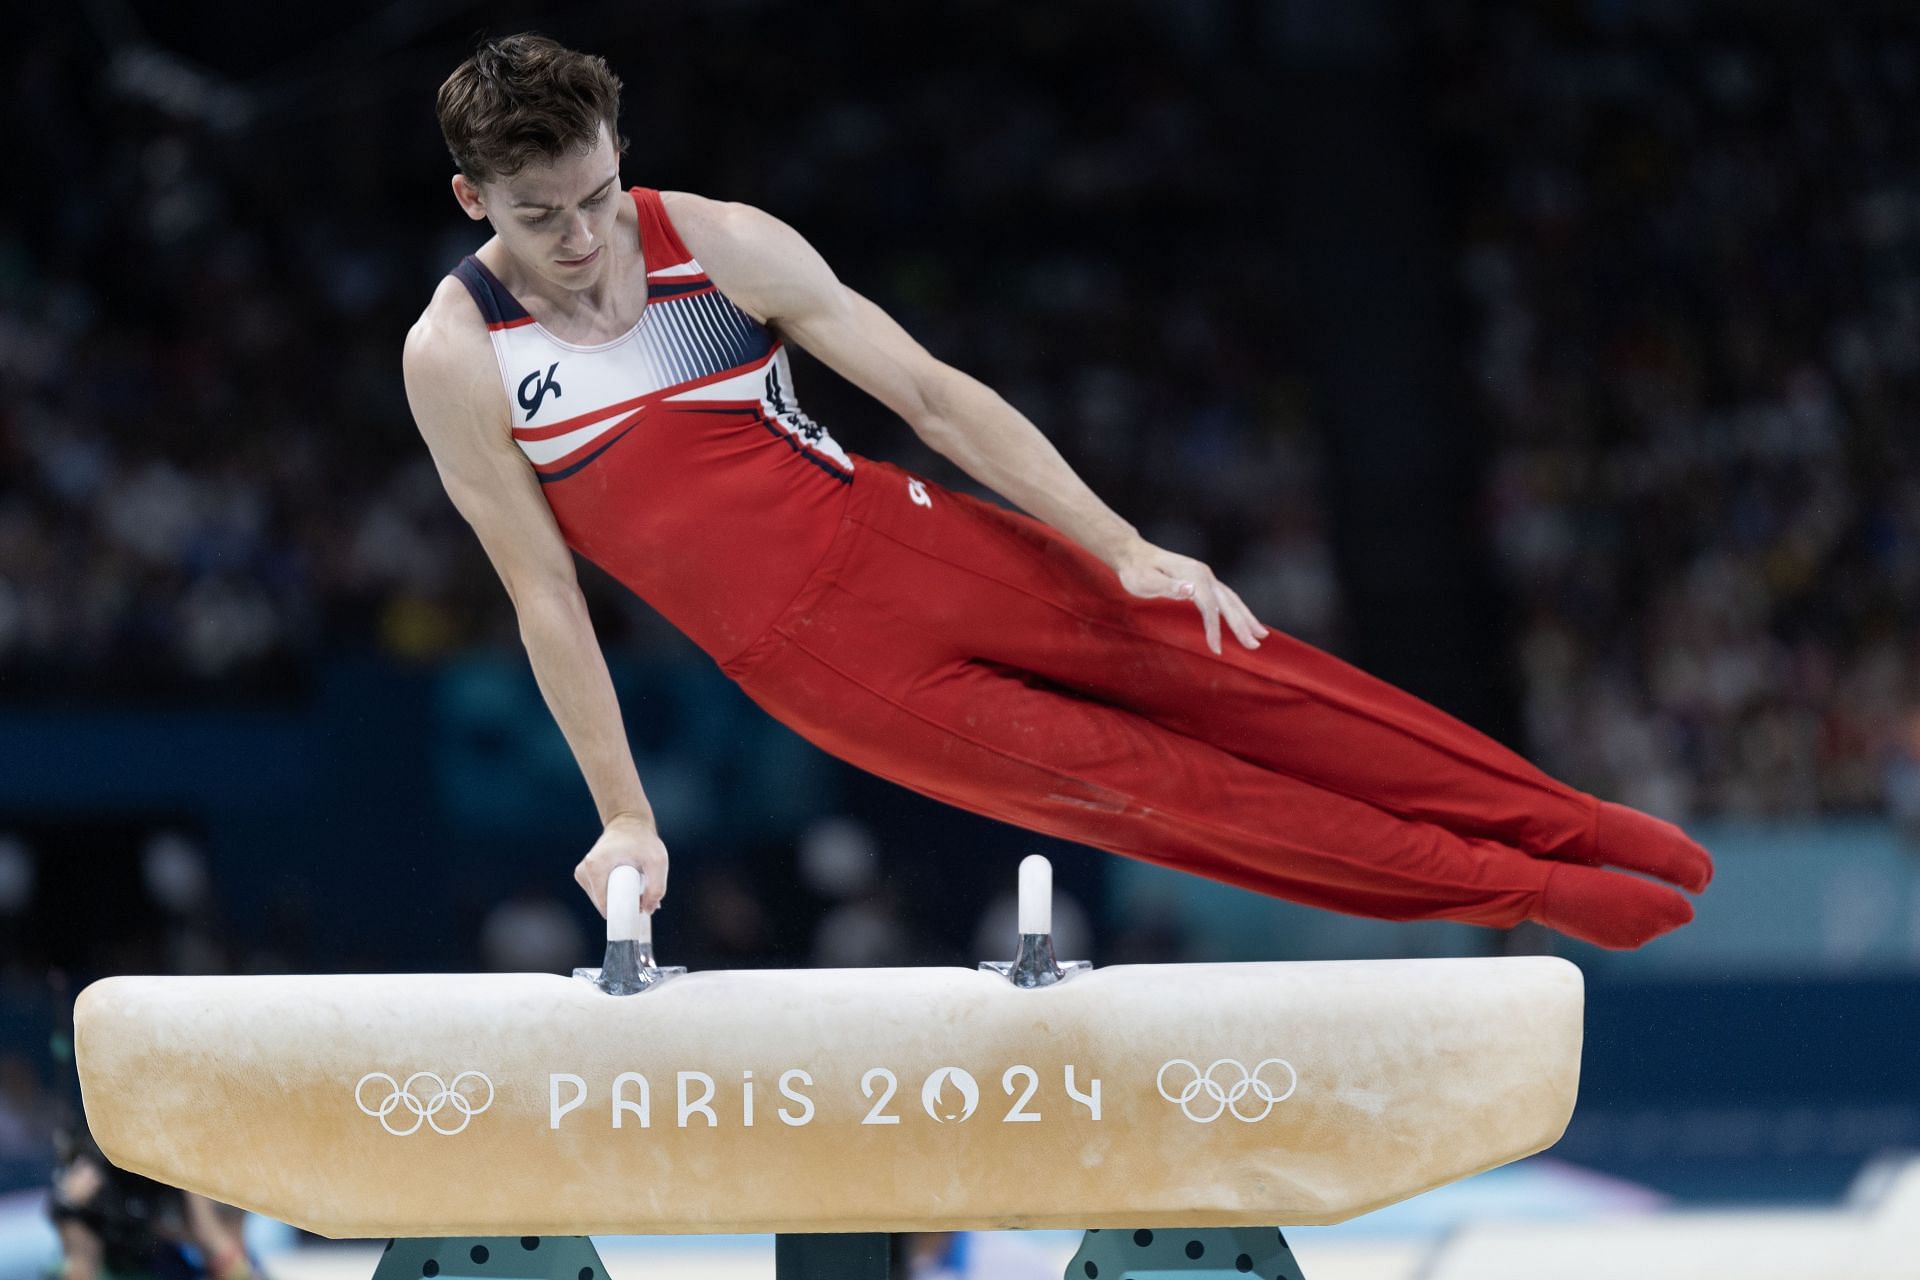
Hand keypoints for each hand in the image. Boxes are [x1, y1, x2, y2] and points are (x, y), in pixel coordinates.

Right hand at [574, 813, 669, 917]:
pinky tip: (625, 881)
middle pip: (604, 905)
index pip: (606, 905)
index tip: (640, 907)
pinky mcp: (584, 876)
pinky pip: (601, 895)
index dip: (625, 910)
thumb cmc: (642, 840)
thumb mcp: (658, 860)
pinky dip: (614, 893)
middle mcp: (583, 872)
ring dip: (620, 898)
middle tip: (641, 889)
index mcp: (595, 867)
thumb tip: (647, 910)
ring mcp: (582, 874)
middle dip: (624, 904)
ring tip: (633, 881)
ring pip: (603, 902)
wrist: (628, 824)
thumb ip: (657, 888)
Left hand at [1111, 539, 1268, 654]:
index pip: (1209, 607)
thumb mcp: (1146, 581)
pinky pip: (1225, 597)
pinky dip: (1237, 610)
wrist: (1134, 554)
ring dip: (1246, 617)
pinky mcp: (1202, 580)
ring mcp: (1205, 576)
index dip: (1214, 628)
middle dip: (1242, 625)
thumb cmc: (1137, 571)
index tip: (1216, 649)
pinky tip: (1244, 620)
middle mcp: (1204, 574)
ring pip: (1231, 599)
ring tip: (1261, 634)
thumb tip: (1191, 589)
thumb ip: (1168, 586)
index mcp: (1193, 575)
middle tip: (1255, 645)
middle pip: (1228, 603)